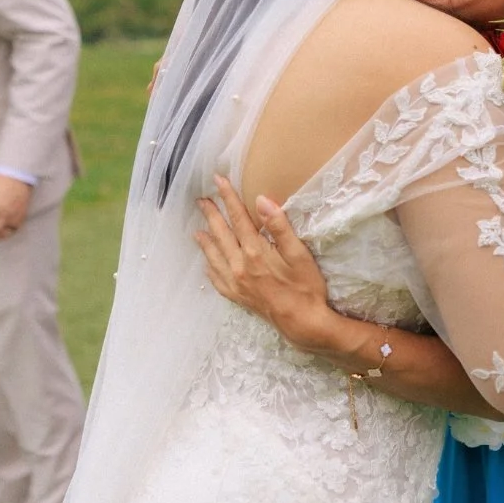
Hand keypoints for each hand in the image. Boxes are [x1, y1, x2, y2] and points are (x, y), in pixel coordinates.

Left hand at [196, 176, 338, 351]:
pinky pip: (217, 280)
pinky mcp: (238, 297)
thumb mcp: (299, 254)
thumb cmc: (306, 287)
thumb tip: (262, 200)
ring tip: (197, 231)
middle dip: (211, 215)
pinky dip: (210, 269)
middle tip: (201, 200)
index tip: (218, 180)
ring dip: (206, 241)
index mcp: (255, 252)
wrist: (302, 323)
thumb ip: (279, 226)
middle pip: (221, 234)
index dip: (228, 197)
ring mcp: (236, 283)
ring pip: (214, 256)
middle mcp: (240, 266)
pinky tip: (208, 264)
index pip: (238, 218)